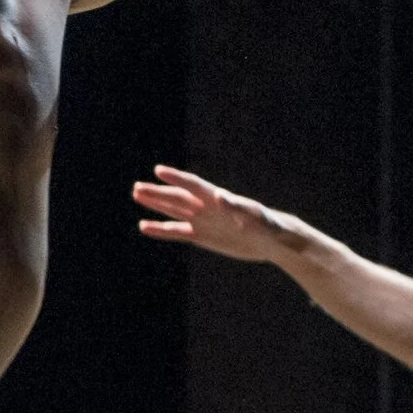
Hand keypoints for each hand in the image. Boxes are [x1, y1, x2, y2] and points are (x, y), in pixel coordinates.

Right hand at [132, 165, 284, 260]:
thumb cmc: (269, 226)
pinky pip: (177, 232)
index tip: (159, 171)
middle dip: (158, 193)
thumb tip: (219, 196)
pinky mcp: (202, 236)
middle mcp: (207, 207)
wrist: (274, 241)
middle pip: (178, 198)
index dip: (177, 179)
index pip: (194, 186)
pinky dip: (161, 230)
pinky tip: (145, 226)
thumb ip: (237, 207)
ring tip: (137, 196)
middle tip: (137, 187)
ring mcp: (203, 221)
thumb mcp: (255, 217)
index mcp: (218, 199)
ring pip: (174, 211)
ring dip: (156, 204)